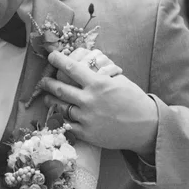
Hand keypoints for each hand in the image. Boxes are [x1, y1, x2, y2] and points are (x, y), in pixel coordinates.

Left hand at [40, 50, 158, 159]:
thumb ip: (100, 74)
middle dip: (48, 83)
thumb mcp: (119, 81)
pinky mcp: (86, 133)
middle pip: (60, 88)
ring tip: (48, 96)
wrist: (145, 127)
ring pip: (61, 107)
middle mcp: (89, 100)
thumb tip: (85, 64)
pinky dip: (62, 117)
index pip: (71, 68)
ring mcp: (86, 118)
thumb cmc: (134, 100)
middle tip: (42, 80)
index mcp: (98, 84)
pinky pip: (67, 124)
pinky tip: (59, 114)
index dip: (58, 60)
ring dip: (51, 100)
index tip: (51, 56)